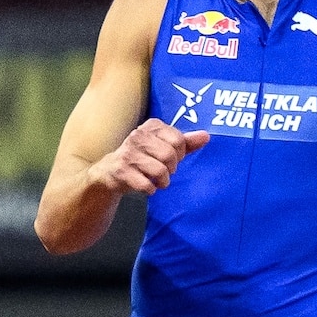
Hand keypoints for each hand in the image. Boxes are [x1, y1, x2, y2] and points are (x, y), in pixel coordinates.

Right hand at [88, 119, 207, 194]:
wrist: (110, 172)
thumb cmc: (142, 158)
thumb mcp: (164, 147)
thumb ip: (185, 142)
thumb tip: (206, 136)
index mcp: (151, 126)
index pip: (178, 140)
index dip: (180, 154)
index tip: (173, 159)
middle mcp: (138, 136)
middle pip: (170, 155)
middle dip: (172, 168)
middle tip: (165, 171)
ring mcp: (128, 153)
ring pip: (159, 171)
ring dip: (163, 181)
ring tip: (158, 181)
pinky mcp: (121, 171)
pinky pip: (146, 185)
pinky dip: (150, 189)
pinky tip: (146, 186)